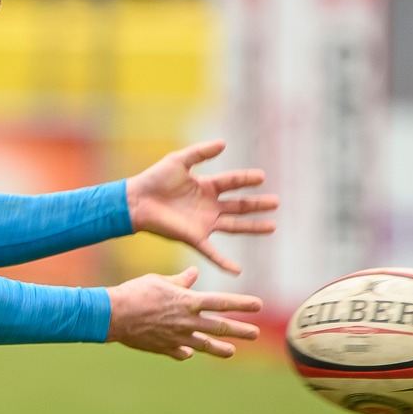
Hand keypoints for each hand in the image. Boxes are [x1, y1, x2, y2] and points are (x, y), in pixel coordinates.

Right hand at [108, 268, 262, 359]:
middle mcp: (187, 321)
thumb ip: (180, 281)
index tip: (258, 305)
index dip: (242, 303)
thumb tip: (194, 273)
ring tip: (232, 351)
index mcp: (188, 301)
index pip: (222, 302)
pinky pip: (180, 351)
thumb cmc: (134, 292)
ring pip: (204, 344)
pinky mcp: (164, 348)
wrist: (112, 316)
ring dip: (221, 348)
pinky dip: (186, 352)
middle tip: (256, 334)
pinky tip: (189, 353)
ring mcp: (177, 337)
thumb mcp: (159, 281)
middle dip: (240, 330)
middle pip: (220, 326)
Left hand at [125, 141, 277, 273]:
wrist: (136, 201)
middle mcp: (209, 206)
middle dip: (257, 205)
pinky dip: (224, 262)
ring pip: (234, 226)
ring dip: (253, 227)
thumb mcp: (179, 161)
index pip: (232, 182)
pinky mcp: (193, 238)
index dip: (246, 179)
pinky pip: (212, 252)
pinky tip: (237, 270)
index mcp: (206, 187)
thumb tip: (224, 143)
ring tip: (272, 227)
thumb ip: (201, 153)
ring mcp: (203, 223)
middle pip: (239, 206)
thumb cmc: (154, 180)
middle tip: (276, 203)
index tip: (262, 177)